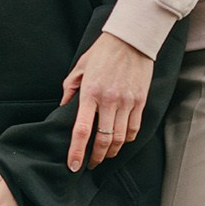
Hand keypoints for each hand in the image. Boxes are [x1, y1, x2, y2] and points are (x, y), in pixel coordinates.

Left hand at [62, 33, 152, 171]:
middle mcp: (109, 100)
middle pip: (104, 140)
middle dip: (96, 157)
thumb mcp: (80, 67)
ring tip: (105, 155)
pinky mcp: (140, 101)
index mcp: (90, 93)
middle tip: (90, 164)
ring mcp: (127, 102)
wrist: (131, 40)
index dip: (77, 151)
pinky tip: (120, 141)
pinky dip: (126, 140)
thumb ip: (70, 88)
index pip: (82, 129)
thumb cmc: (103, 52)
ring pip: (120, 138)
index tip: (73, 165)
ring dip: (112, 152)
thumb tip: (64, 107)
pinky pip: (134, 129)